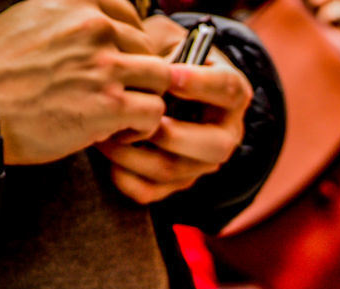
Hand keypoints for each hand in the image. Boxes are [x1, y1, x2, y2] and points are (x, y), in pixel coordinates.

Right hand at [0, 0, 171, 165]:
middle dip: (137, 74)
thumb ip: (67, 19)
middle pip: (148, 48)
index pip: (129, 15)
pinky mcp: (110, 104)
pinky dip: (142, 127)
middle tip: (116, 96)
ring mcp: (105, 65)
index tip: (116, 64)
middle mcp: (93, 27)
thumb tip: (97, 26)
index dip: (129, 44)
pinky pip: (154, 112)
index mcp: (75, 3)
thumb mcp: (29, 20)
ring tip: (121, 115)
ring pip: (160, 78)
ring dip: (146, 98)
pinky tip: (117, 132)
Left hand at [95, 47, 251, 204]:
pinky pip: (153, 192)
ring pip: (177, 171)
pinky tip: (109, 162)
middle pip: (214, 146)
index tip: (169, 76)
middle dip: (172, 135)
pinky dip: (128, 180)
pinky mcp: (177, 182)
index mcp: (232, 94)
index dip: (200, 85)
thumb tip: (144, 68)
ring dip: (137, 156)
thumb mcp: (170, 45)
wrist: (161, 90)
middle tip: (139, 119)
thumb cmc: (165, 60)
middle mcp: (226, 133)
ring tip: (107, 136)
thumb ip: (164, 55)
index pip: (227, 90)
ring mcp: (202, 163)